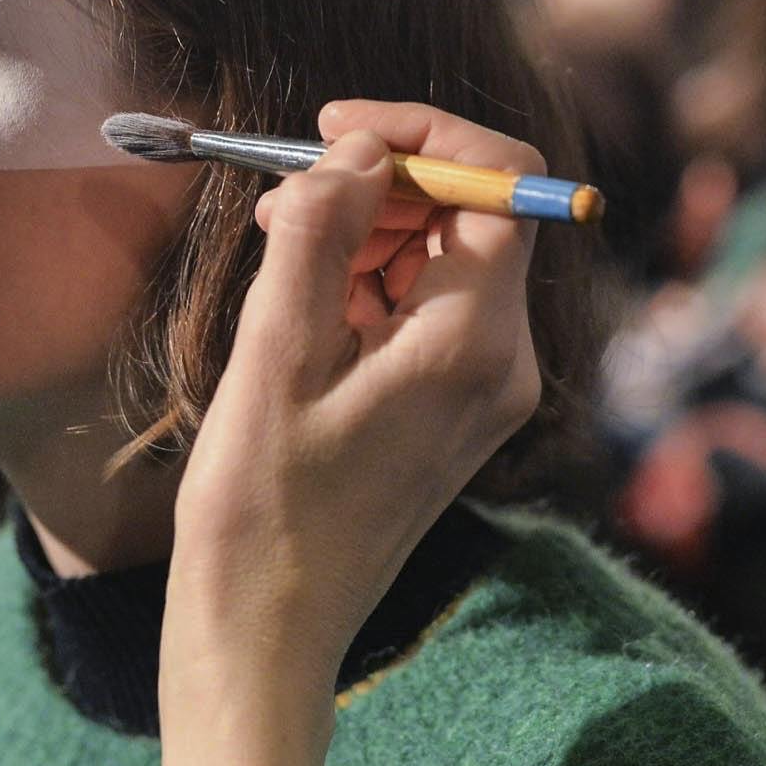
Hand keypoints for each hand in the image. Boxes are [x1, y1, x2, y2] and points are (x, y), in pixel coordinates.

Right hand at [153, 102, 543, 765]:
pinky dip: (370, 283)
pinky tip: (300, 301)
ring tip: (278, 246)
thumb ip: (323, 231)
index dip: (427, 135)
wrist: (266, 633)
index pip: (504, 182)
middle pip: (476, 216)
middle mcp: (503, 362)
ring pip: (447, 258)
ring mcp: (483, 390)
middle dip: (387, 185)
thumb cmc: (262, 508)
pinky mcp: (452, 410)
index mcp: (477, 343)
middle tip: (288, 189)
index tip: (341, 132)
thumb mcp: (276, 350)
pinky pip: (428, 310)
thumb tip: (362, 152)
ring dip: (370, 232)